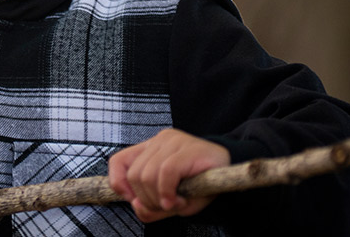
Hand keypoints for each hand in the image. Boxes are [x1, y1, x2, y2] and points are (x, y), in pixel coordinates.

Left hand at [108, 128, 229, 222]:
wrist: (231, 170)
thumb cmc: (199, 185)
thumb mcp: (171, 201)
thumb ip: (151, 207)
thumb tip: (137, 207)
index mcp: (149, 149)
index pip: (118, 161)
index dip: (119, 184)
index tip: (133, 201)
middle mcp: (158, 141)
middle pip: (134, 175)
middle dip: (146, 200)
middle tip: (166, 207)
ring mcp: (172, 141)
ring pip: (147, 175)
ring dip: (159, 199)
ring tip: (176, 204)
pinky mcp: (186, 148)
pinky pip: (166, 173)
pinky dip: (168, 193)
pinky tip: (178, 202)